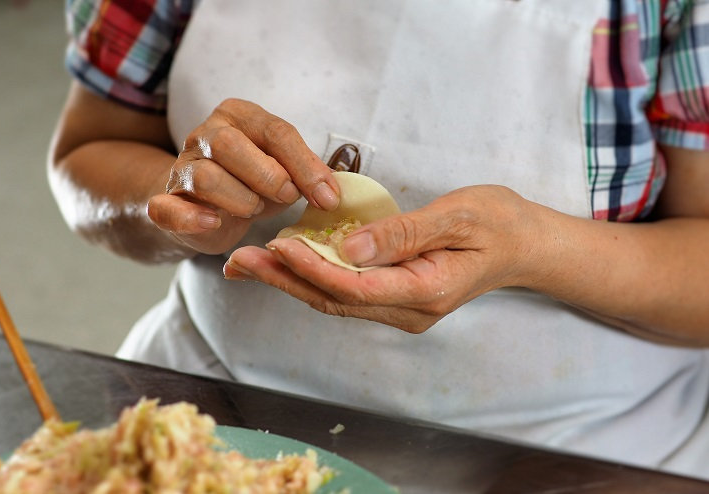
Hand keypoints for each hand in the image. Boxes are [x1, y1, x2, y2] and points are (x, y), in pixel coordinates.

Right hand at [147, 98, 340, 254]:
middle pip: (230, 144)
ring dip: (240, 200)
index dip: (306, 167)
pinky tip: (214, 222)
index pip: (276, 132)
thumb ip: (307, 173)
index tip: (329, 198)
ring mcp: (181, 166)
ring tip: (254, 209)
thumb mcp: (285, 171)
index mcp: (238, 115)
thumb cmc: (253, 184)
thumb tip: (333, 193)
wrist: (206, 208)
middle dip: (268, 177)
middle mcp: (205, 134)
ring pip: (205, 177)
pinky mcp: (165, 200)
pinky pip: (167, 207)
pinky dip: (191, 218)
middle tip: (287, 198)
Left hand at [225, 185, 545, 331]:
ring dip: (290, 281)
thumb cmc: (497, 223)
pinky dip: (312, 277)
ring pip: (335, 299)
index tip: (278, 245)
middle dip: (285, 280)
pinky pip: (345, 292)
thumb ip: (402, 233)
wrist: (522, 244)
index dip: (315, 269)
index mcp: (426, 293)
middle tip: (240, 261)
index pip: (357, 288)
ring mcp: (401, 309)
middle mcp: (409, 311)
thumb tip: (349, 247)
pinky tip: (285, 264)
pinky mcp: (395, 298)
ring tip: (248, 263)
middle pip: (335, 300)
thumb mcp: (457, 217)